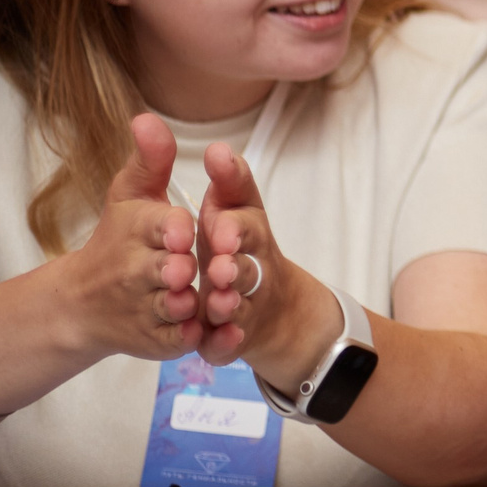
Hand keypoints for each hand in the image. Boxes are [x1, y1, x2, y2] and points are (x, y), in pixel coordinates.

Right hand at [54, 115, 205, 359]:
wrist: (83, 303)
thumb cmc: (117, 239)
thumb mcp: (132, 195)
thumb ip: (150, 159)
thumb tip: (146, 117)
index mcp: (137, 231)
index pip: (158, 226)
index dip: (172, 230)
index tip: (183, 230)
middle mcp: (136, 271)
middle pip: (167, 269)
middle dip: (181, 269)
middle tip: (193, 269)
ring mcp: (145, 307)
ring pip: (174, 307)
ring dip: (190, 306)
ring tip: (208, 301)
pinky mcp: (155, 340)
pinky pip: (178, 340)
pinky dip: (195, 339)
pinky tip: (212, 332)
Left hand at [194, 140, 341, 389]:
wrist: (270, 304)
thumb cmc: (237, 243)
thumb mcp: (234, 206)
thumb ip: (227, 177)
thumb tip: (218, 144)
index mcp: (248, 231)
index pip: (247, 221)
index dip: (234, 224)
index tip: (216, 223)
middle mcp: (253, 266)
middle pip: (249, 265)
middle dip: (235, 265)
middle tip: (218, 266)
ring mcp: (247, 303)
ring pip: (241, 304)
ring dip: (230, 303)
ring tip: (217, 303)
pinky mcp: (236, 334)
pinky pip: (231, 342)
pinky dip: (226, 343)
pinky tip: (218, 342)